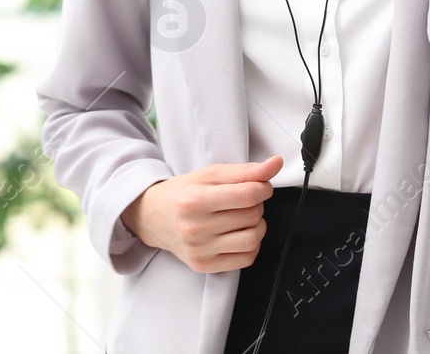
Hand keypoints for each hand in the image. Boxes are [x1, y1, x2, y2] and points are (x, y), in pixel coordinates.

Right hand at [120, 154, 281, 272]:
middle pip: (251, 216)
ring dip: (257, 225)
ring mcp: (200, 250)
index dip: (263, 188)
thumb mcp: (209, 175)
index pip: (247, 195)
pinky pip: (246, 259)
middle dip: (256, 205)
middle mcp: (195, 228)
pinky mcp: (204, 266)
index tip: (260, 186)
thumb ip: (245, 171)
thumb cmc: (183, 193)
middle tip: (244, 200)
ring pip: (252, 239)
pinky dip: (251, 245)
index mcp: (194, 200)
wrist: (153, 217)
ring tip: (244, 218)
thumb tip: (276, 163)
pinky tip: (239, 234)